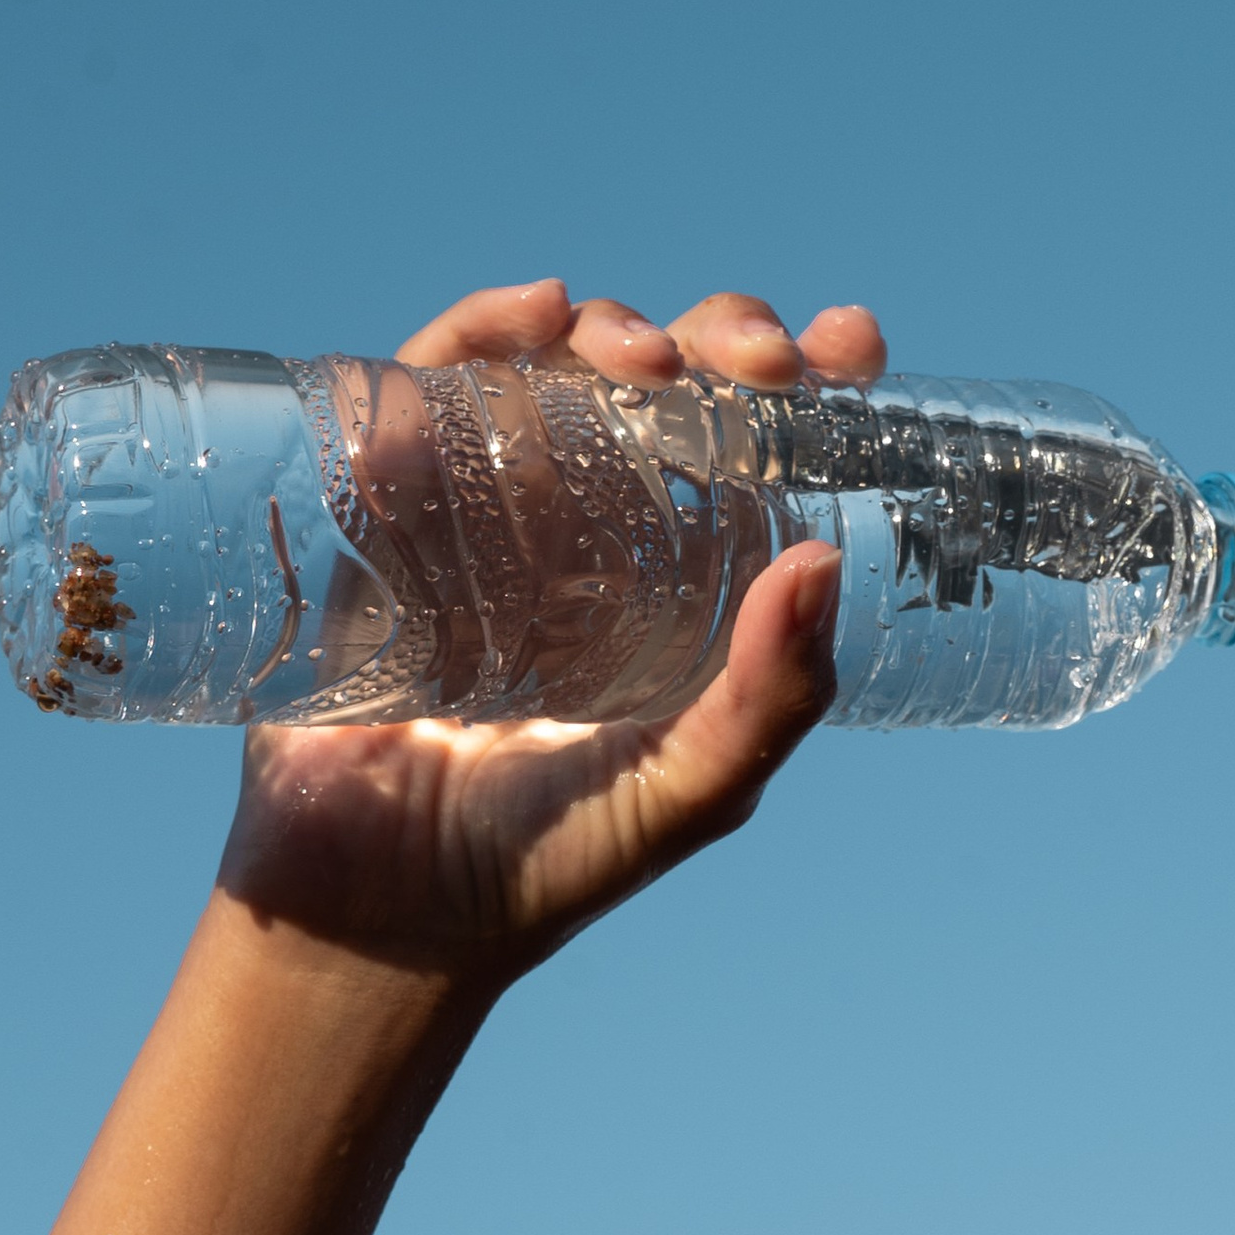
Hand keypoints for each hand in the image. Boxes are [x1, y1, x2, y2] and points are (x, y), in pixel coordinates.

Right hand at [218, 280, 887, 985]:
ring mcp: (481, 511)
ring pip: (553, 369)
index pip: (751, 455)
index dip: (805, 383)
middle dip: (719, 341)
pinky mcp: (381, 511)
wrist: (384, 916)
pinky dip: (476, 335)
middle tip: (761, 361)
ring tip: (647, 364)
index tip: (853, 345)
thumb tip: (824, 560)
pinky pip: (424, 390)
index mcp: (673, 581)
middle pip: (660, 387)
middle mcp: (584, 530)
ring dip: (610, 332)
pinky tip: (529, 318)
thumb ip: (768, 700)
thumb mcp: (690, 791)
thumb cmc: (548, 864)